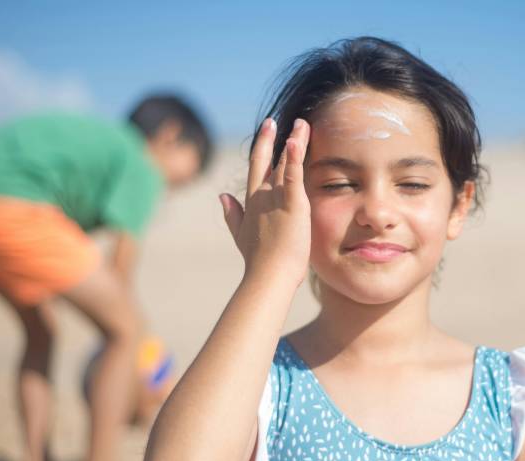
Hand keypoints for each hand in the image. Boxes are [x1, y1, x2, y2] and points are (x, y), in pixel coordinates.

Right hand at [220, 118, 311, 288]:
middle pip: (265, 160)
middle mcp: (261, 195)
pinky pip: (293, 174)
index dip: (261, 149)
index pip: (257, 170)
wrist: (268, 276)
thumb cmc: (259, 261)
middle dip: (269, 138)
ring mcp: (275, 197)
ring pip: (284, 162)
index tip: (266, 131)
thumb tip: (221, 196)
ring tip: (303, 123)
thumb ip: (232, 214)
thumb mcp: (241, 234)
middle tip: (273, 120)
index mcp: (251, 202)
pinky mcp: (293, 203)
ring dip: (294, 140)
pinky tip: (296, 139)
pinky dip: (295, 156)